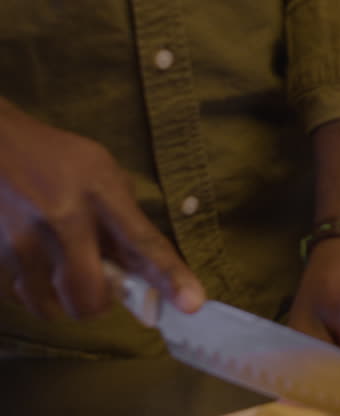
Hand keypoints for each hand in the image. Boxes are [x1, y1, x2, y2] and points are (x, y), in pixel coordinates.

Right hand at [0, 100, 204, 318]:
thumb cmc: (56, 156)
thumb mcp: (100, 170)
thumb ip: (122, 214)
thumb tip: (141, 265)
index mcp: (101, 191)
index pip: (142, 241)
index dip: (169, 276)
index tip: (193, 303)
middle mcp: (64, 218)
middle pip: (90, 292)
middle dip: (101, 304)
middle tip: (103, 292)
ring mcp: (25, 238)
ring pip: (54, 304)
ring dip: (67, 302)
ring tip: (67, 274)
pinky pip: (25, 296)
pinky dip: (37, 293)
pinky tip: (39, 266)